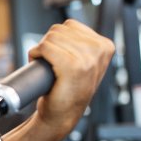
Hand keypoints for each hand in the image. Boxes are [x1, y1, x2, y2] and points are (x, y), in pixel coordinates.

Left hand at [27, 19, 114, 138]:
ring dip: (41, 50)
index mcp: (105, 46)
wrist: (61, 115)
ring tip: (48, 66)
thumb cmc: (69, 90)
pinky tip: (39, 64)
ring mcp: (87, 59)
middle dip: (48, 44)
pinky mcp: (72, 67)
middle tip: (51, 63)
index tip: (60, 57)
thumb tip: (67, 26)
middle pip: (59, 29)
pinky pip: (45, 48)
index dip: (57, 39)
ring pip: (51, 37)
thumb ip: (83, 43)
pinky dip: (36, 54)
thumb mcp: (86, 63)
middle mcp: (99, 50)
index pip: (70, 25)